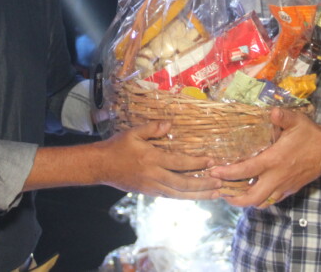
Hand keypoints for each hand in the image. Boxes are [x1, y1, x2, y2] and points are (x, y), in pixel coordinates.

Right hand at [98, 121, 221, 199]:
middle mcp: (154, 176)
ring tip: (214, 194)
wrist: (101, 166)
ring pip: (179, 194)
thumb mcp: (134, 132)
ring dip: (198, 195)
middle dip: (203, 185)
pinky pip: (171, 196)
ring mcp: (152, 187)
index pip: (180, 163)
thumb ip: (153, 128)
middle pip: (184, 184)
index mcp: (152, 159)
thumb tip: (170, 123)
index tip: (212, 161)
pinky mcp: (149, 193)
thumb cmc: (118, 147)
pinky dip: (185, 197)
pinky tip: (196, 196)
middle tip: (220, 184)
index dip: (197, 163)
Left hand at [208, 108, 320, 207]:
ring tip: (233, 194)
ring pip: (261, 202)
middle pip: (251, 197)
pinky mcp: (290, 190)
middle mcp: (277, 177)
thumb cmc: (311, 135)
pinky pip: (272, 200)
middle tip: (220, 191)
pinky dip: (260, 200)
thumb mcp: (297, 121)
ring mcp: (284, 186)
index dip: (228, 173)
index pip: (246, 171)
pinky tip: (253, 191)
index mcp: (274, 160)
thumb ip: (282, 116)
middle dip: (233, 199)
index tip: (214, 172)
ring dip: (246, 201)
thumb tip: (271, 112)